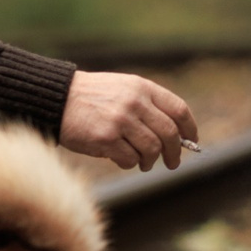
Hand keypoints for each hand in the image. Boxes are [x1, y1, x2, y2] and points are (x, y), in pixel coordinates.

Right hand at [59, 71, 199, 171]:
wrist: (58, 98)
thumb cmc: (92, 97)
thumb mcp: (123, 89)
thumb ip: (147, 106)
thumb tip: (175, 137)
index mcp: (142, 88)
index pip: (178, 110)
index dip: (189, 128)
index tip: (191, 141)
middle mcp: (134, 102)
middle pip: (169, 133)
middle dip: (174, 152)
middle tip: (172, 162)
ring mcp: (120, 121)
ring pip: (152, 149)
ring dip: (150, 161)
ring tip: (144, 163)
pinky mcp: (106, 138)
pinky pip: (130, 159)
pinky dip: (130, 163)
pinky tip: (122, 159)